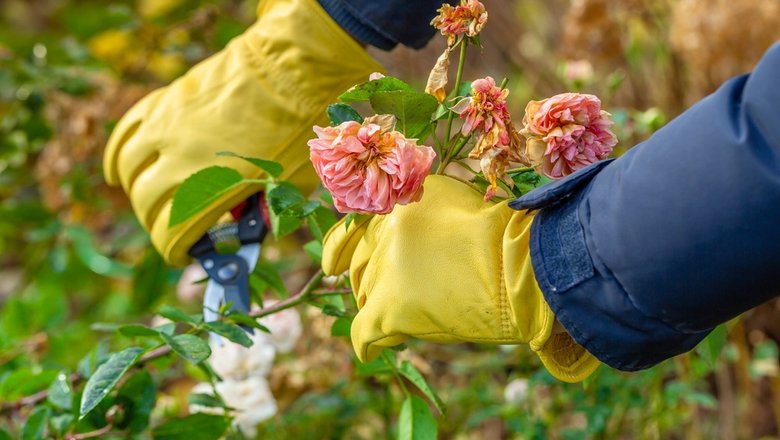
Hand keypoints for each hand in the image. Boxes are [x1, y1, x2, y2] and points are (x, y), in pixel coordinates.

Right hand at [103, 0, 381, 265]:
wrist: (293, 69)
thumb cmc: (300, 128)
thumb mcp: (290, 183)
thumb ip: (266, 211)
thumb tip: (251, 229)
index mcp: (213, 186)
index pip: (173, 232)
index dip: (174, 250)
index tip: (183, 254)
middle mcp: (180, 158)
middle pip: (146, 203)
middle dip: (156, 224)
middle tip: (173, 229)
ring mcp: (167, 127)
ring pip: (129, 169)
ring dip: (134, 191)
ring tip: (148, 201)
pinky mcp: (166, 102)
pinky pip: (127, 131)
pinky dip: (117, 155)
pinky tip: (118, 171)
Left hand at [322, 175, 599, 381]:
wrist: (519, 265)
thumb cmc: (499, 232)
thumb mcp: (454, 196)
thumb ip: (418, 203)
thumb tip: (401, 213)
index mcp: (396, 206)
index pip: (351, 229)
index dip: (340, 249)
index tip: (332, 265)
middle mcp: (383, 235)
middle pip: (360, 267)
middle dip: (370, 281)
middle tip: (391, 293)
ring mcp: (384, 272)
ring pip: (364, 297)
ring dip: (378, 306)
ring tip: (403, 314)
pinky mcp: (390, 309)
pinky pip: (363, 331)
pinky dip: (366, 342)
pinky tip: (370, 348)